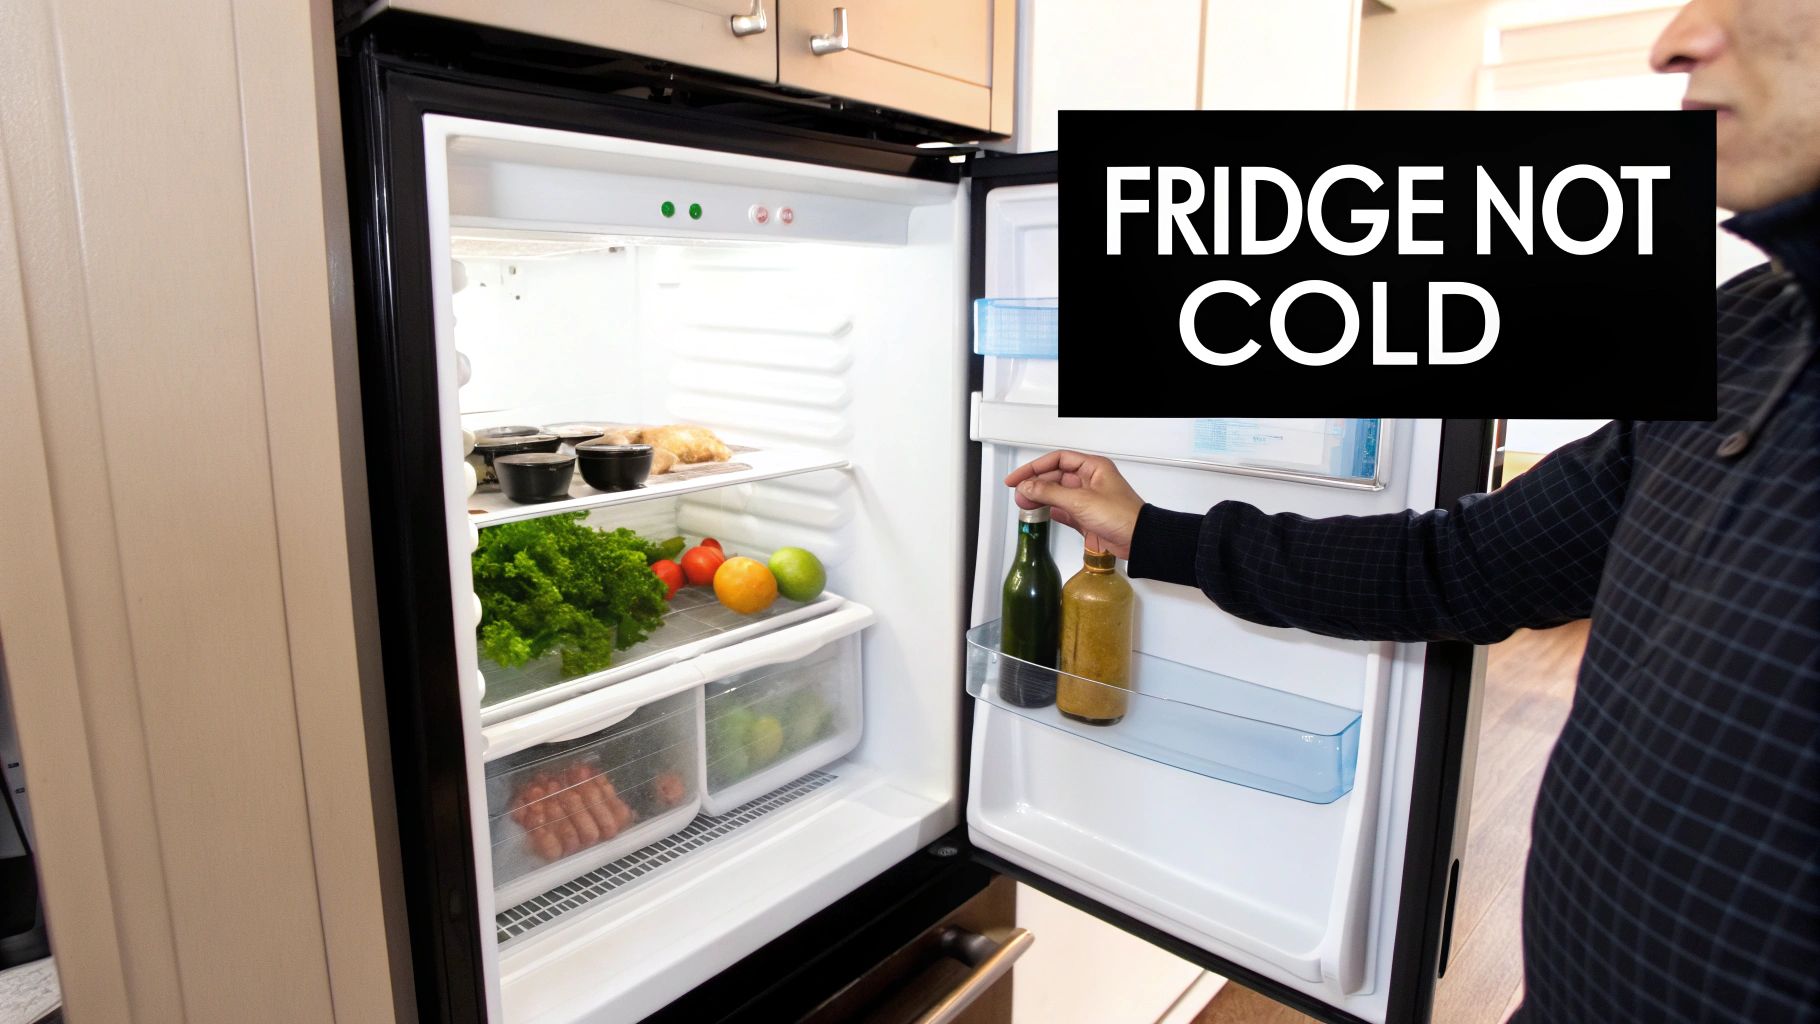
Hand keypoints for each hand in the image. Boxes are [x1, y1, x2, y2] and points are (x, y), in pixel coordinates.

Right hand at [1004, 451, 1144, 559]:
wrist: (1138, 540)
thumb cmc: (1121, 515)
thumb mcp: (1080, 500)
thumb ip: (1050, 492)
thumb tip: (1027, 487)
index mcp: (1093, 467)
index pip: (1057, 460)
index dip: (1034, 467)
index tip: (1017, 477)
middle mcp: (1090, 480)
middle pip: (1055, 476)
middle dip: (1035, 484)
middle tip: (1018, 493)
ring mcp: (1088, 499)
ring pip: (1057, 493)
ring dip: (1041, 498)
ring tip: (1024, 504)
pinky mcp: (1087, 517)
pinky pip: (1063, 510)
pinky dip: (1051, 511)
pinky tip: (1040, 513)